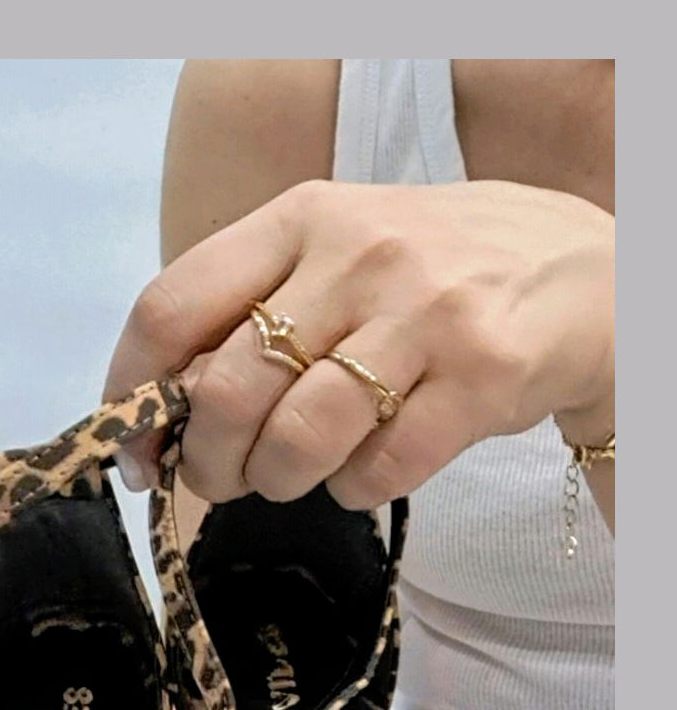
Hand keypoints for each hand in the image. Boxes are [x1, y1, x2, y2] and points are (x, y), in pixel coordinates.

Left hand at [103, 179, 613, 508]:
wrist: (574, 273)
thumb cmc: (424, 280)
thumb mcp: (331, 258)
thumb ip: (246, 317)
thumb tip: (154, 418)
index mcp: (300, 219)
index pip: (172, 307)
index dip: (133, 394)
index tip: (137, 449)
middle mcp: (358, 256)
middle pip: (229, 390)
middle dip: (209, 461)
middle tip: (223, 479)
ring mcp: (423, 315)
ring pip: (300, 439)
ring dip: (280, 481)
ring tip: (295, 474)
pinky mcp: (479, 378)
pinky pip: (377, 471)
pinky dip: (354, 490)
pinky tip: (367, 468)